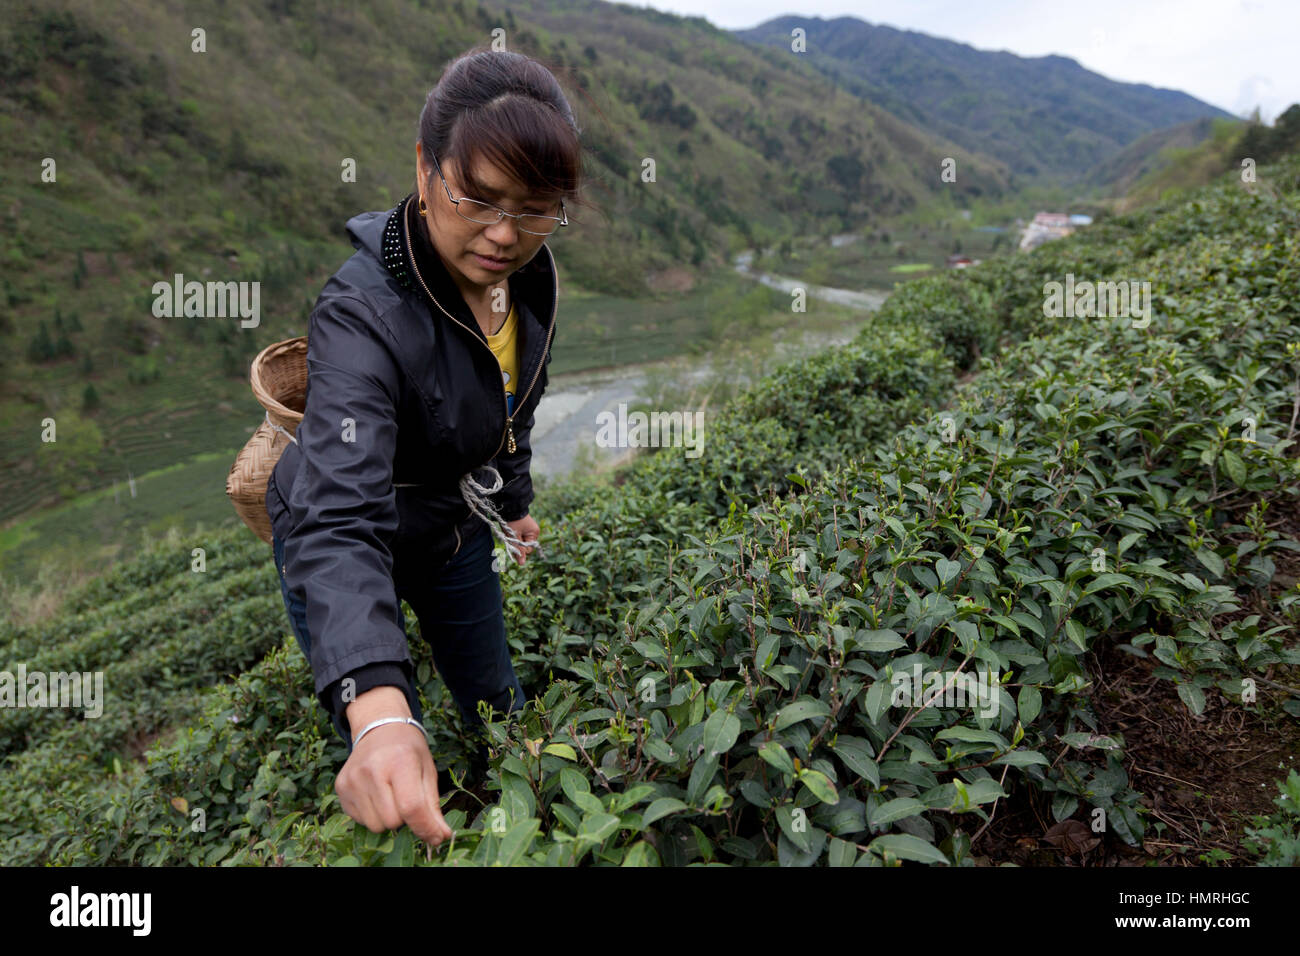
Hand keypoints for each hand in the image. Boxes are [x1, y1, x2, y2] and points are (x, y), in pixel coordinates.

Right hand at [335, 686, 452, 847]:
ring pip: (375, 826)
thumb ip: (433, 807)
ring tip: (390, 795)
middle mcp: (372, 770)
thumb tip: (440, 837)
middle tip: (406, 798)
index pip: (411, 807)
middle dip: (404, 818)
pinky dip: (372, 814)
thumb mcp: (427, 771)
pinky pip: (360, 820)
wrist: (380, 728)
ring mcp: (352, 779)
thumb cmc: (408, 750)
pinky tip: (375, 793)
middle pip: (392, 822)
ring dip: (387, 818)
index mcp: (400, 761)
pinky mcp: (340, 787)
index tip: (436, 836)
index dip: (425, 827)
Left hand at [505, 513, 538, 565]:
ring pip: (520, 540)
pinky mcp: (523, 526)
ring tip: (509, 530)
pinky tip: (510, 529)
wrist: (508, 506)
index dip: (519, 548)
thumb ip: (518, 550)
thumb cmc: (512, 521)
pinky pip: (519, 535)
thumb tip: (522, 564)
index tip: (513, 541)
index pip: (528, 549)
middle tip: (510, 535)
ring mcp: (528, 528)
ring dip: (514, 538)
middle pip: (524, 545)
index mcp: (534, 533)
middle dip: (516, 542)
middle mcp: (533, 531)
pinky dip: (514, 535)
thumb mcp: (514, 537)